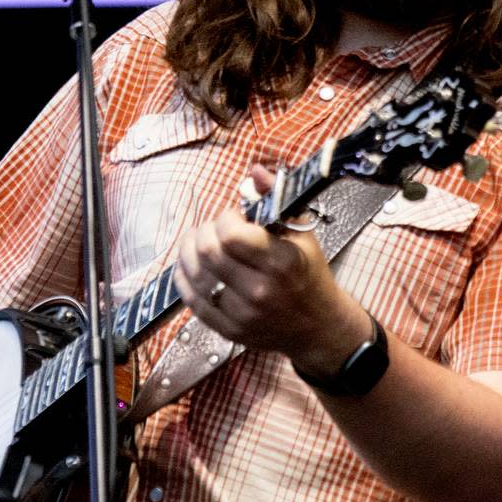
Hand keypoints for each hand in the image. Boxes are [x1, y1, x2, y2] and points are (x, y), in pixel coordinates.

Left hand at [172, 164, 371, 375]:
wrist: (317, 327)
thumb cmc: (309, 274)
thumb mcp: (302, 233)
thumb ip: (276, 199)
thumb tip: (255, 171)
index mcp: (281, 263)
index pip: (231, 234)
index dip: (225, 218)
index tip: (234, 217)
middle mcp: (259, 290)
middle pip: (207, 251)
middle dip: (205, 231)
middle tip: (215, 229)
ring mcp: (241, 314)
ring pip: (194, 274)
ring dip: (189, 251)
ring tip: (199, 242)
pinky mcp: (228, 330)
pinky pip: (191, 300)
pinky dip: (183, 277)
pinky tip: (190, 265)